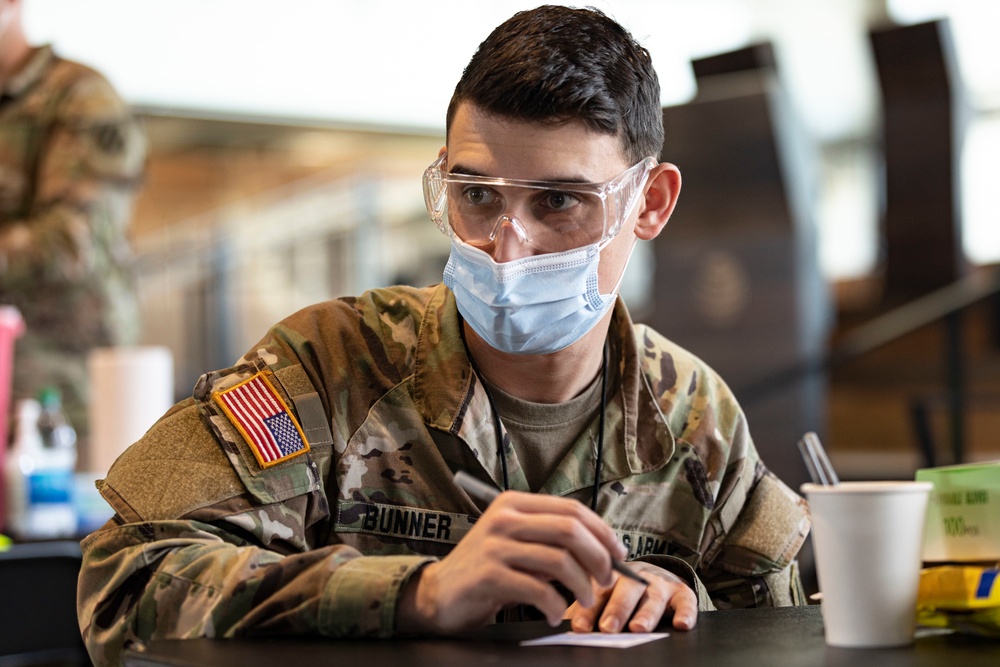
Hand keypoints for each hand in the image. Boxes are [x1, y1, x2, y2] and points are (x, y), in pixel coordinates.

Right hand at [396, 490, 626, 633]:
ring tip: (585, 600)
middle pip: (570, 530)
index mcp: (515, 503)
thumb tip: (604, 550)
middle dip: (599, 557)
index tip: (619, 553)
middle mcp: (504, 518)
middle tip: (607, 579)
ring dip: (582, 585)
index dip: (602, 531)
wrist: (440, 593)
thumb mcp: (517, 542)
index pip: (571, 509)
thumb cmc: (487, 569)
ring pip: (559, 560)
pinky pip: (539, 590)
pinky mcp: (489, 575)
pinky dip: (556, 606)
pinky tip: (556, 614)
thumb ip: (551, 539)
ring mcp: (495, 545)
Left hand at [565, 561, 697, 632]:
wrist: (656, 575)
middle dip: (617, 609)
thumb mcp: (604, 594)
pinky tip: (681, 625)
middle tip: (608, 627)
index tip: (579, 627)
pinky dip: (686, 613)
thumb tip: (560, 621)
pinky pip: (686, 602)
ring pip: (653, 597)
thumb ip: (585, 607)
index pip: (598, 590)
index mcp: (611, 576)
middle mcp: (636, 577)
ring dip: (646, 613)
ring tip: (638, 628)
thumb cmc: (621, 590)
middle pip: (626, 590)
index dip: (588, 608)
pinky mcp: (682, 592)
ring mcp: (660, 584)